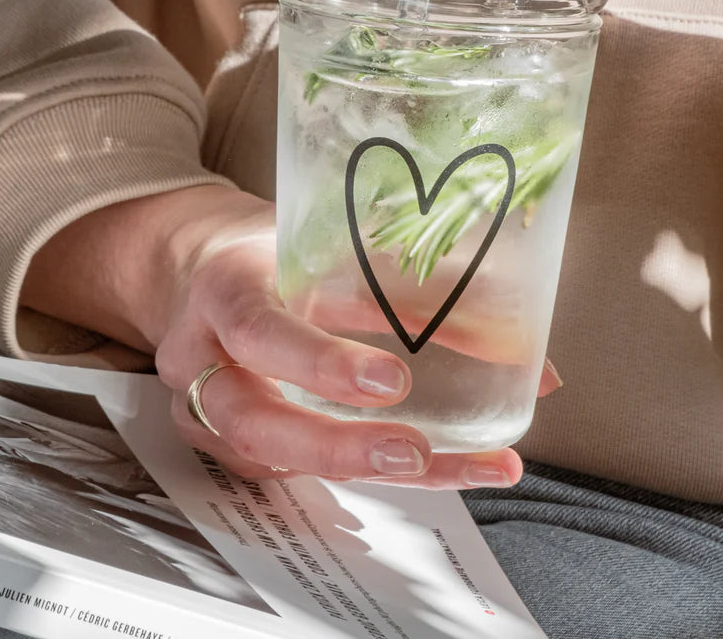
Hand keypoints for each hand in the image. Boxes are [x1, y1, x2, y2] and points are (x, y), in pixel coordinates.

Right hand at [22, 185, 560, 485]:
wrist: (202, 272)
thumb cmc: (270, 256)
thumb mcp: (322, 249)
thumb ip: (403, 291)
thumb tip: (520, 351)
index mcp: (226, 291)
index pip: (260, 331)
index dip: (320, 363)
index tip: (394, 382)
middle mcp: (205, 359)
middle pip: (254, 422)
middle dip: (338, 447)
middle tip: (414, 454)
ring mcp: (209, 411)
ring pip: (273, 459)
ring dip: (365, 472)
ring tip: (453, 468)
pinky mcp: (232, 443)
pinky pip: (289, 470)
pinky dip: (361, 474)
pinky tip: (433, 469)